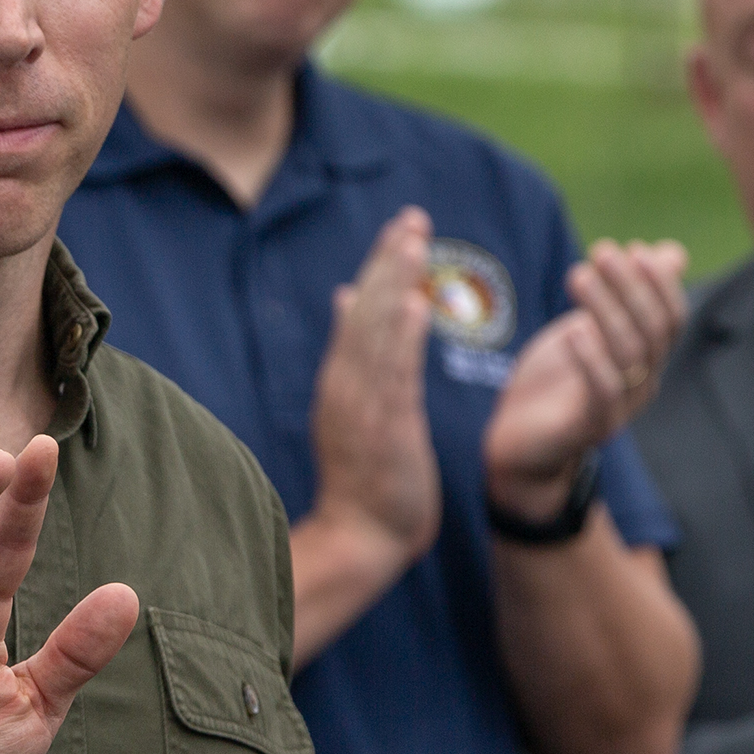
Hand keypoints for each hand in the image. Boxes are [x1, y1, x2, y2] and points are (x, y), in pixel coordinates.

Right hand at [309, 206, 441, 570]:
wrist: (362, 535)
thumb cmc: (366, 476)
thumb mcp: (353, 406)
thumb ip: (351, 352)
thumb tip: (345, 297)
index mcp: (340, 379)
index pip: (358, 311)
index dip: (380, 268)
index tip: (403, 228)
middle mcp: (345, 385)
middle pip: (363, 312)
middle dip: (388, 263)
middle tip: (412, 218)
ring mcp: (361, 406)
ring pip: (375, 336)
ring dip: (393, 286)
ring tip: (413, 244)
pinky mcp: (383, 428)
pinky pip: (391, 377)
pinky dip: (399, 339)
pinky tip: (412, 305)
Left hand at [486, 240, 688, 523]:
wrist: (519, 447)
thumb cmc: (555, 383)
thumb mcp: (588, 327)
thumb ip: (625, 295)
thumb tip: (672, 251)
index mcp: (646, 359)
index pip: (671, 317)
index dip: (659, 282)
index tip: (632, 248)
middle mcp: (643, 383)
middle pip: (652, 330)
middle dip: (630, 286)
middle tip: (603, 251)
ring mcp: (620, 408)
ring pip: (629, 353)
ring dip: (606, 309)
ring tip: (578, 274)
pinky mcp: (590, 428)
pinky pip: (603, 392)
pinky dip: (592, 359)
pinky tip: (574, 331)